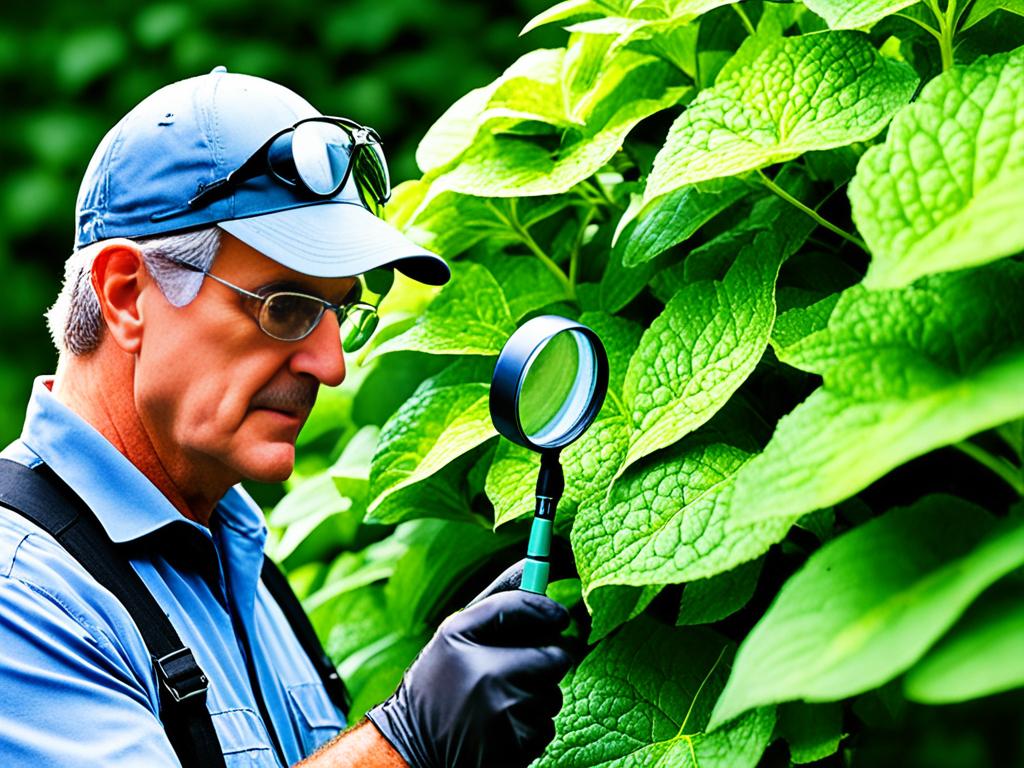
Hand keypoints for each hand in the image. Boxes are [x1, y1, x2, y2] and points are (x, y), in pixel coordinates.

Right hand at [366, 562, 571, 767]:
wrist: (413, 748)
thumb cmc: (440, 683)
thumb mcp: (455, 634)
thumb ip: (496, 601)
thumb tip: (534, 564)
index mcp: (461, 636)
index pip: (523, 607)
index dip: (547, 610)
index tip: (559, 617)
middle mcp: (485, 672)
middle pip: (555, 654)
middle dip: (547, 659)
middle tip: (518, 668)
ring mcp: (504, 711)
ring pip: (552, 692)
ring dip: (538, 695)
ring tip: (500, 701)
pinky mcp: (517, 743)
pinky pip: (546, 724)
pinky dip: (532, 725)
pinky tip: (503, 727)